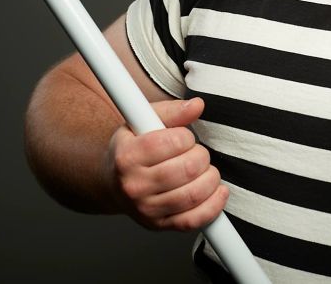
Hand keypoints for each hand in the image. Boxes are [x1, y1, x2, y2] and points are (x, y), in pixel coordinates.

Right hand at [106, 97, 227, 230]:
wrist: (113, 182)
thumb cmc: (133, 148)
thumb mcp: (144, 121)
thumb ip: (172, 111)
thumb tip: (197, 105)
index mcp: (127, 157)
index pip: (173, 142)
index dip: (187, 137)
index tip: (183, 138)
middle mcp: (133, 186)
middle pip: (188, 169)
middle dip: (201, 156)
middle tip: (195, 154)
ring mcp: (145, 209)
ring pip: (194, 194)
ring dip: (211, 178)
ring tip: (204, 170)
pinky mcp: (159, 225)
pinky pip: (194, 220)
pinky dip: (214, 205)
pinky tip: (217, 191)